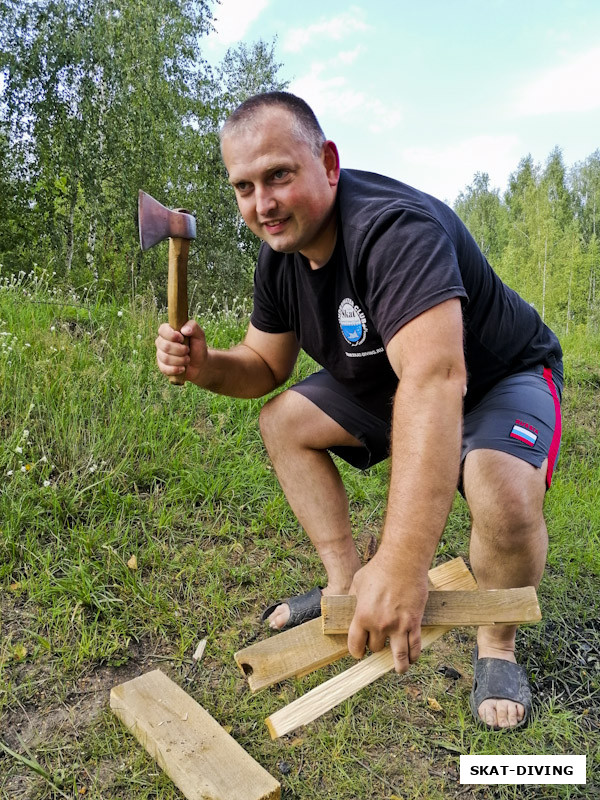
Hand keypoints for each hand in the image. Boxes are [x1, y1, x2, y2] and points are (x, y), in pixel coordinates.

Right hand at [155, 320, 207, 384]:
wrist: (200, 364)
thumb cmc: (198, 347)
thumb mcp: (199, 334)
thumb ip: (193, 326)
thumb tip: (184, 330)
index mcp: (168, 331)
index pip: (162, 330)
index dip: (172, 335)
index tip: (182, 339)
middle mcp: (162, 342)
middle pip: (165, 346)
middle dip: (180, 350)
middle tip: (188, 350)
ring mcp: (160, 355)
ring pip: (165, 358)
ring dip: (180, 360)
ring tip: (187, 359)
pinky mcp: (162, 367)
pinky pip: (165, 369)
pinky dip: (176, 369)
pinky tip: (183, 368)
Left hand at [347, 553, 428, 672]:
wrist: (403, 561)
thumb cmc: (378, 569)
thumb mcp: (358, 583)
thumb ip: (354, 599)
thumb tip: (351, 607)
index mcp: (362, 616)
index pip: (356, 644)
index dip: (356, 651)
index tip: (359, 653)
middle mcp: (379, 624)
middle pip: (376, 648)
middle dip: (376, 647)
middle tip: (380, 645)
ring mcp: (398, 625)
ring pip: (398, 655)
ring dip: (398, 665)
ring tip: (399, 668)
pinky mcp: (414, 622)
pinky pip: (414, 646)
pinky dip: (414, 655)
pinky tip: (412, 658)